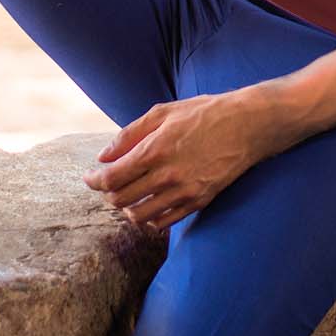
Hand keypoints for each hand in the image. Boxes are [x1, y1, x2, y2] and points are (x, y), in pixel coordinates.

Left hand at [82, 88, 281, 229]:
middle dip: (107, 194)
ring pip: (140, 216)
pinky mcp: (198, 202)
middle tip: (106, 185)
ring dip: (126, 208)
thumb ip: (129, 134)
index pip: (112, 177)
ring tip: (126, 197)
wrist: (246, 125)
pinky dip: (149, 218)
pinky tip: (148, 206)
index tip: (88, 178)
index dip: (94, 181)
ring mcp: (184, 192)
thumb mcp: (163, 112)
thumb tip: (103, 156)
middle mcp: (167, 175)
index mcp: (155, 149)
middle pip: (121, 199)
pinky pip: (164, 222)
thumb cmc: (203, 113)